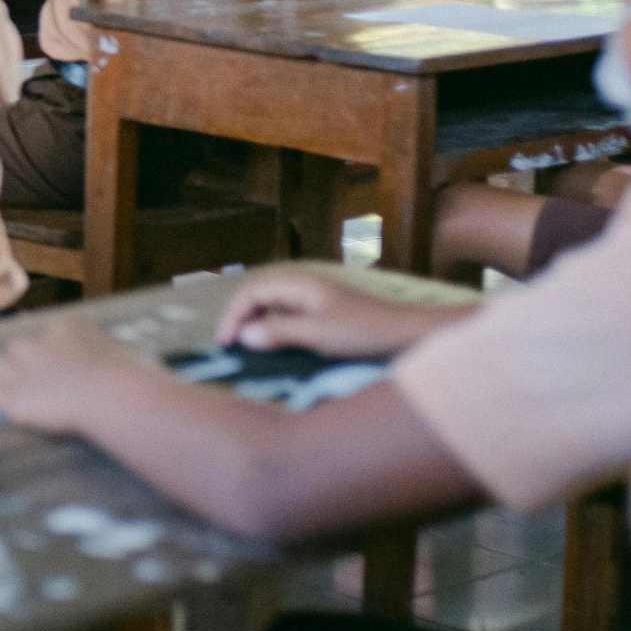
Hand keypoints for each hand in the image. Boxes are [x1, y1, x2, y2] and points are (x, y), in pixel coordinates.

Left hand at [0, 319, 150, 433]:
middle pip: (18, 350)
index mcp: (66, 329)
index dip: (53, 359)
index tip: (63, 375)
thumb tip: (138, 368)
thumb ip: (119, 360)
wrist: (111, 395)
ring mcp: (20, 368)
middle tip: (39, 390)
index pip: (49, 338)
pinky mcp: (12, 396)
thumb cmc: (131, 378)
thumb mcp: (130, 356)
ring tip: (20, 401)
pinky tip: (5, 412)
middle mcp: (37, 342)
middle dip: (25, 368)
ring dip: (6, 384)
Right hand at [211, 268, 441, 359]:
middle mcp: (302, 284)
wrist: (405, 334)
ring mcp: (312, 297)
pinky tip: (272, 343)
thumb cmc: (364, 332)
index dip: (233, 316)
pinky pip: (284, 312)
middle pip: (257, 294)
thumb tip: (244, 335)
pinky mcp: (321, 311)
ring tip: (245, 346)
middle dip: (239, 317)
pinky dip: (270, 325)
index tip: (225, 345)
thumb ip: (280, 332)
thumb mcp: (319, 334)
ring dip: (253, 321)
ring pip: (270, 303)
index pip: (251, 292)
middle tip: (230, 346)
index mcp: (298, 283)